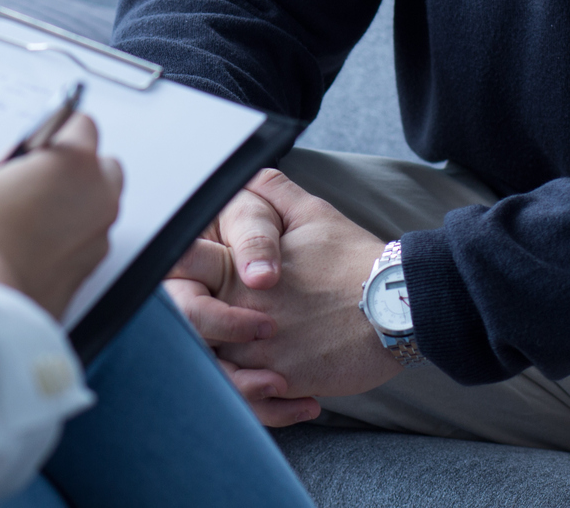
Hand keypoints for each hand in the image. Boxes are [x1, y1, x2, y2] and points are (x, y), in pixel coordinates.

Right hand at [0, 113, 122, 319]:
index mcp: (75, 165)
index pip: (80, 123)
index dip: (47, 130)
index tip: (25, 146)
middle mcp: (97, 200)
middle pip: (101, 165)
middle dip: (70, 166)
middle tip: (27, 179)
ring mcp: (96, 241)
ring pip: (96, 207)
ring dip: (70, 204)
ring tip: (24, 214)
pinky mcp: (86, 274)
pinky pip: (83, 244)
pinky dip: (64, 240)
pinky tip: (25, 246)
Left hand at [163, 168, 401, 425]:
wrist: (400, 304)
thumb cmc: (356, 260)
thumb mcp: (313, 213)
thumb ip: (272, 193)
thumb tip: (248, 171)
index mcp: (240, 269)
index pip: (181, 267)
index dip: (169, 270)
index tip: (175, 277)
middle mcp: (242, 311)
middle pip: (185, 325)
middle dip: (188, 326)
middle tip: (201, 325)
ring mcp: (261, 350)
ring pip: (212, 366)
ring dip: (217, 364)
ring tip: (236, 359)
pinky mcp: (284, 381)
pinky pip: (249, 398)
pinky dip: (251, 397)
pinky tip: (267, 386)